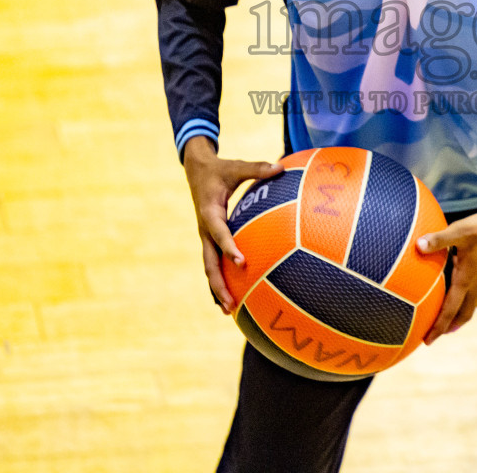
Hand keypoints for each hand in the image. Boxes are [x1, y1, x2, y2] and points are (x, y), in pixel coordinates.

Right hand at [182, 136, 282, 314]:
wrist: (196, 170)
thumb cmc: (219, 169)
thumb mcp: (235, 166)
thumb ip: (256, 168)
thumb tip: (280, 167)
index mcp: (209, 212)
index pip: (219, 233)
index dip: (229, 247)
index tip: (242, 262)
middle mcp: (205, 229)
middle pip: (209, 262)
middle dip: (219, 284)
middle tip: (231, 303)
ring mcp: (205, 237)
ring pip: (210, 267)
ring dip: (217, 289)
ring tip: (229, 311)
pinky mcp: (209, 240)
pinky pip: (214, 263)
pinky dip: (220, 280)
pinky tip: (231, 297)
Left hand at [416, 210, 476, 343]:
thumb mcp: (461, 231)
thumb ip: (439, 239)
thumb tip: (418, 246)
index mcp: (466, 279)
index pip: (450, 310)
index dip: (438, 326)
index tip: (427, 341)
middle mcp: (476, 285)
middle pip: (462, 316)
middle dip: (447, 328)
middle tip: (433, 336)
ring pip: (470, 307)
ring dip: (457, 317)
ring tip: (446, 322)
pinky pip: (475, 297)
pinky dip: (465, 304)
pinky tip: (460, 295)